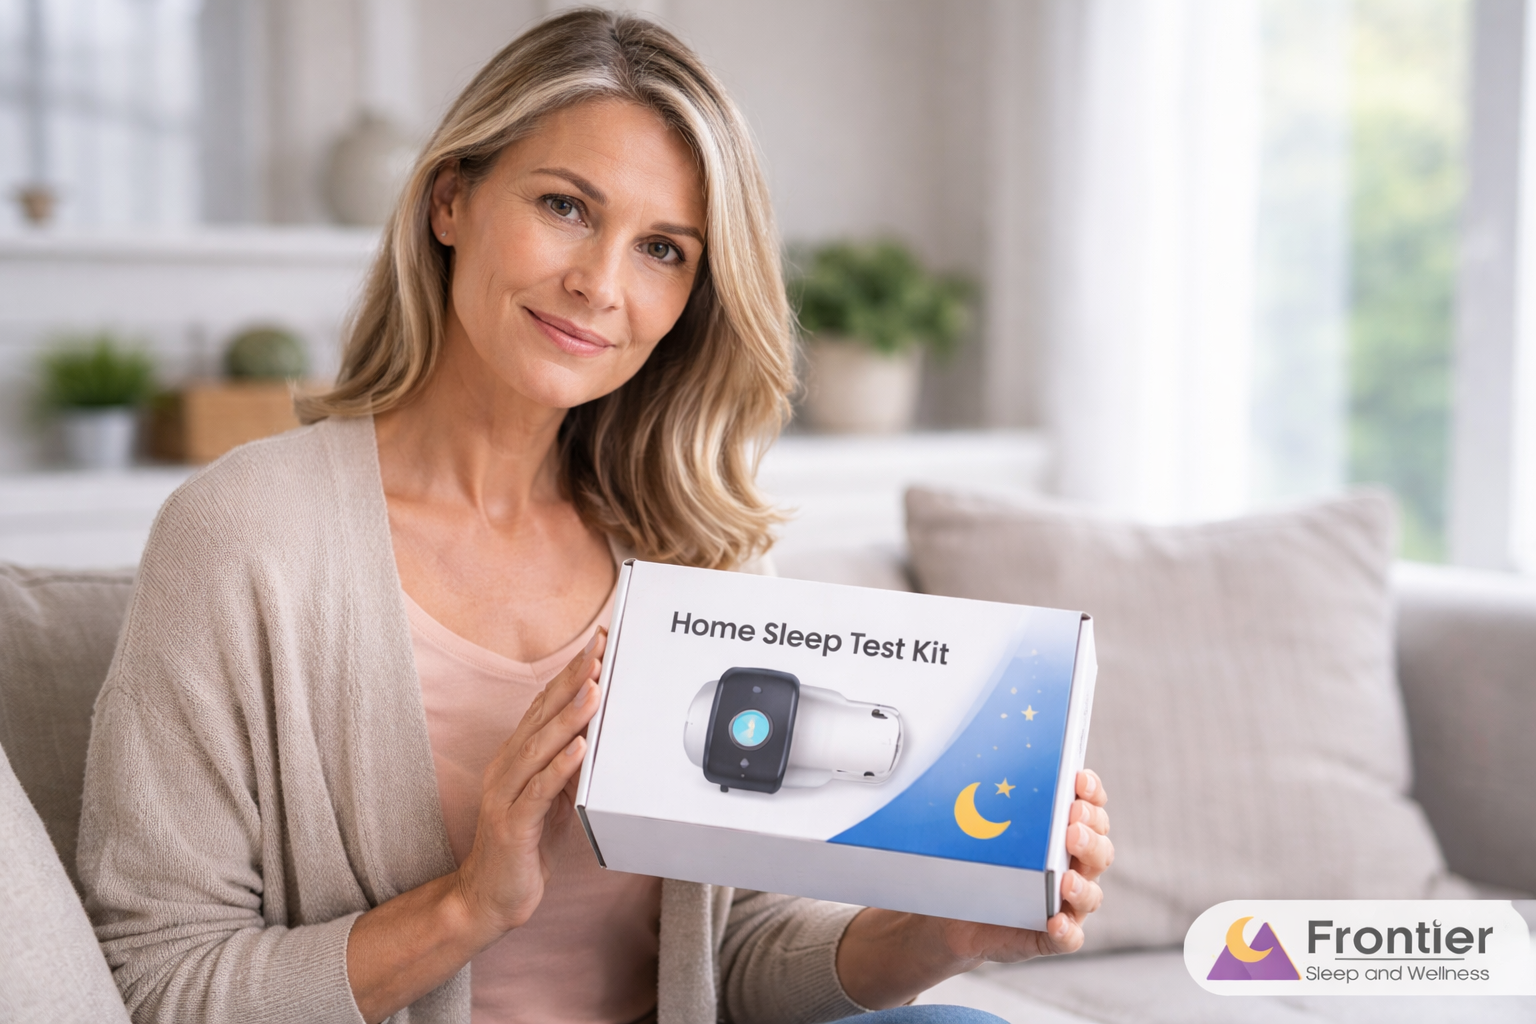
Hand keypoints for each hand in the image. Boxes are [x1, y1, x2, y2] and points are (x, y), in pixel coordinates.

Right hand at [346, 627, 605, 1023]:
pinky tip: (579, 748)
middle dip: (571, 681)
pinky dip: (560, 767)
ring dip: (569, 716)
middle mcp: (506, 768)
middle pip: (541, 716)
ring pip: (539, 747)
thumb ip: (568, 766)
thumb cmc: (522, 847)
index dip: (569, 674)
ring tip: (594, 689)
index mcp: (516, 758)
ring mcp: (505, 795)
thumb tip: (594, 734)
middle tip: (597, 650)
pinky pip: (538, 791)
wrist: (487, 898)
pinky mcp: (512, 825)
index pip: (544, 706)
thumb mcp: (552, 798)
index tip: (595, 645)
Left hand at [836, 769, 1112, 1008]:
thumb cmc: (975, 860)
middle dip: (1089, 835)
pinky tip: (1054, 920)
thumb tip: (964, 762)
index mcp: (1062, 832)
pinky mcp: (1049, 935)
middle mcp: (1072, 866)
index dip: (1092, 793)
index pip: (1091, 807)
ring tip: (1066, 879)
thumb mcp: (979, 826)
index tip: (1079, 778)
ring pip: (1091, 894)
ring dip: (1082, 885)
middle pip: (1099, 849)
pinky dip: (1066, 931)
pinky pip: (1068, 938)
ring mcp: (1064, 902)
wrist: (953, 910)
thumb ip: (985, 800)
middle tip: (1072, 824)